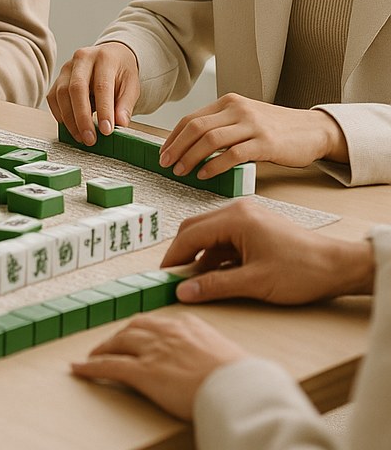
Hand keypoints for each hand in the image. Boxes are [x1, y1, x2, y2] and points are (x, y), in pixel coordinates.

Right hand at [46, 42, 138, 144]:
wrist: (110, 56)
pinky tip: (71, 126)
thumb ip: (125, 105)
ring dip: (70, 120)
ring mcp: (67, 68)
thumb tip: (120, 124)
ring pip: (62, 94)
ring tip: (82, 137)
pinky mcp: (58, 78)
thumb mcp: (131, 85)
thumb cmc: (120, 72)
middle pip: (76, 89)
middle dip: (82, 118)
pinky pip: (53, 98)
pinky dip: (60, 115)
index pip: (102, 86)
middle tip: (90, 139)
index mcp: (104, 58)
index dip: (104, 110)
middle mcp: (82, 59)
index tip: (106, 131)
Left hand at [71, 314, 245, 419]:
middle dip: (119, 335)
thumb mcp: (225, 355)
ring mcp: (154, 351)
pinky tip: (79, 369)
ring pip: (118, 343)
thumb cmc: (242, 379)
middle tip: (110, 343)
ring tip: (94, 355)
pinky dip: (91, 367)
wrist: (242, 391)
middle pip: (133, 327)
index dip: (142, 330)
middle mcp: (167, 332)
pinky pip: (110, 367)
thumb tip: (212, 364)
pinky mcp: (145, 373)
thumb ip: (209, 351)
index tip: (136, 334)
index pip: (156, 322)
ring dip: (103, 348)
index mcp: (188, 325)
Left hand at [159, 93, 348, 178]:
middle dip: (177, 147)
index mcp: (229, 102)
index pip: (191, 118)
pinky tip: (205, 174)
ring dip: (191, 157)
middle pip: (196, 127)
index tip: (163, 153)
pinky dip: (214, 165)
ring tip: (181, 171)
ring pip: (211, 139)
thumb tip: (190, 147)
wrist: (313, 130)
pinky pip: (233, 154)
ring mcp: (252, 124)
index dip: (174, 137)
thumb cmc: (276, 128)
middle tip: (166, 164)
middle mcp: (238, 109)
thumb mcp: (245, 119)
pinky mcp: (266, 142)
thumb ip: (221, 126)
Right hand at [160, 200, 374, 303]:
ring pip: (209, 235)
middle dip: (182, 254)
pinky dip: (216, 256)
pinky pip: (224, 240)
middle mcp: (237, 212)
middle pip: (195, 229)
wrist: (339, 267)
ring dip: (200, 257)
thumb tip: (184, 291)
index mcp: (235, 218)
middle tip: (173, 278)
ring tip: (194, 281)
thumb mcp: (254, 283)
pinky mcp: (254, 229)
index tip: (163, 275)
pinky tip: (216, 275)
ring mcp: (246, 219)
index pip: (190, 234)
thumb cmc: (303, 271)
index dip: (174, 257)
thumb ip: (215, 285)